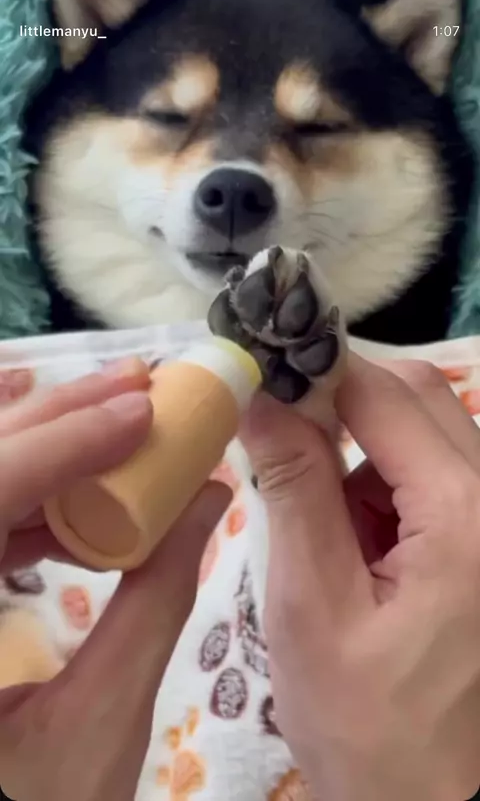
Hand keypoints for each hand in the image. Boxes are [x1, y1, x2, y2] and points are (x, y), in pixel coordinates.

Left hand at [0, 361, 230, 800]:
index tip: (142, 410)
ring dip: (43, 444)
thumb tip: (207, 499)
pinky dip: (23, 486)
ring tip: (121, 416)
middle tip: (134, 386)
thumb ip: (155, 604)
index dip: (59, 443)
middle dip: (53, 420)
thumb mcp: (101, 723)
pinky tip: (71, 468)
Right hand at [241, 356, 479, 800]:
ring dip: (364, 464)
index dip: (317, 371)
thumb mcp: (312, 609)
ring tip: (334, 548)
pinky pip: (437, 480)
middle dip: (344, 414)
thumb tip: (262, 398)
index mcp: (467, 516)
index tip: (259, 374)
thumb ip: (293, 491)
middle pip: (418, 400)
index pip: (385, 396)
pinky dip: (388, 496)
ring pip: (426, 436)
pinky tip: (366, 560)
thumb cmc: (367, 730)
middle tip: (285, 460)